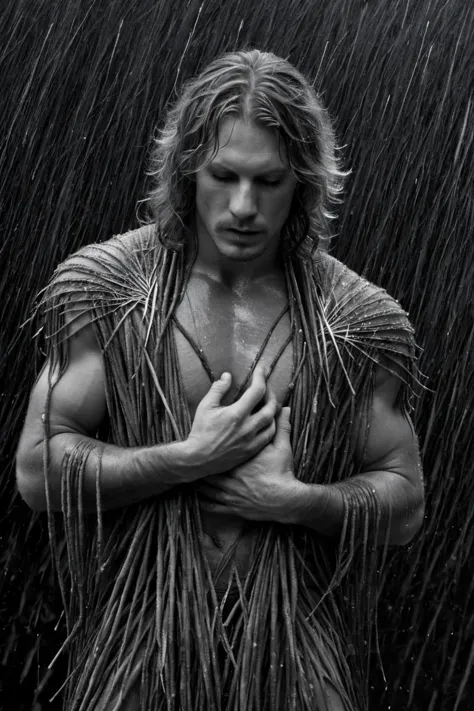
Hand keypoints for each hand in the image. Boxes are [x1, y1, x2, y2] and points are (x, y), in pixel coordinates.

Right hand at [185, 365, 278, 476]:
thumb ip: (218, 389)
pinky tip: (266, 421)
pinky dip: (270, 426)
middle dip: (271, 394)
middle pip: (271, 407)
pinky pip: (268, 436)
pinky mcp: (251, 450)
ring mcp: (251, 441)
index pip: (257, 391)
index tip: (261, 369)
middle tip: (266, 387)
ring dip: (273, 411)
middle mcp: (247, 427)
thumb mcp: (205, 406)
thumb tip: (228, 376)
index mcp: (236, 414)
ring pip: (272, 423)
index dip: (261, 377)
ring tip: (268, 403)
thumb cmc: (200, 430)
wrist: (198, 458)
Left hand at [195, 407, 302, 522]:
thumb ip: (281, 427)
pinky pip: (213, 507)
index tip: (202, 443)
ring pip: (207, 489)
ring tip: (189, 478)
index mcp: (237, 462)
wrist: (285, 500)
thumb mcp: (282, 448)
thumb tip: (286, 408)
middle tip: (189, 460)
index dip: (209, 449)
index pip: (219, 453)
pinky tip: (197, 499)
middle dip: (199, 467)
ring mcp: (230, 495)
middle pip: (208, 471)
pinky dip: (204, 503)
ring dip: (198, 484)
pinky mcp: (233, 508)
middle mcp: (230, 478)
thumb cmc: (282, 473)